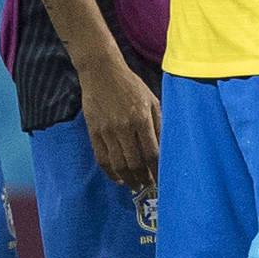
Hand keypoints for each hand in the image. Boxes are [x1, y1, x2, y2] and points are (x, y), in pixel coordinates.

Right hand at [79, 54, 160, 189]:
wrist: (101, 72)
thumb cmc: (131, 85)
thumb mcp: (151, 100)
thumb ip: (159, 124)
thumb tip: (164, 148)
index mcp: (141, 118)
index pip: (152, 153)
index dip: (157, 170)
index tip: (162, 179)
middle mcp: (124, 127)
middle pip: (135, 163)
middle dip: (143, 178)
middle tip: (149, 185)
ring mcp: (107, 130)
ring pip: (118, 164)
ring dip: (129, 179)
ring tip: (136, 185)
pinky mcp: (93, 132)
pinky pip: (101, 158)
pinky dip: (110, 172)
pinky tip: (119, 178)